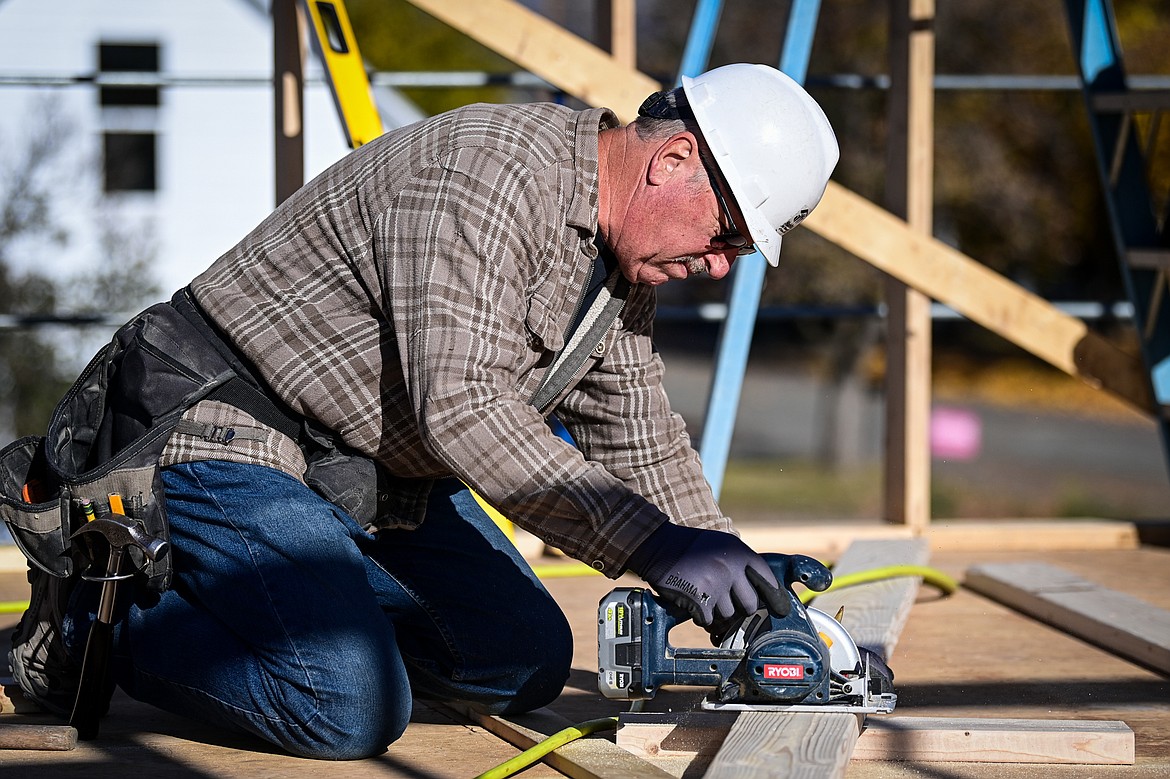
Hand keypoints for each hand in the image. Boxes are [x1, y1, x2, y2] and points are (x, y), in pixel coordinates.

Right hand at [625, 523, 788, 628]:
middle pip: (749, 605)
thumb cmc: (692, 547)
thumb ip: (741, 565)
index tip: (782, 611)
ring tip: (705, 599)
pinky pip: (708, 621)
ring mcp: (715, 585)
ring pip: (728, 616)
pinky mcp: (698, 600)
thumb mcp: (722, 545)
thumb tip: (760, 595)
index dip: (776, 598)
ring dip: (718, 614)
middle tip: (728, 604)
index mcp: (740, 554)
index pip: (767, 580)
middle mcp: (731, 569)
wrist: (658, 545)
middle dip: (740, 609)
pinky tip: (694, 604)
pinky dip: (701, 617)